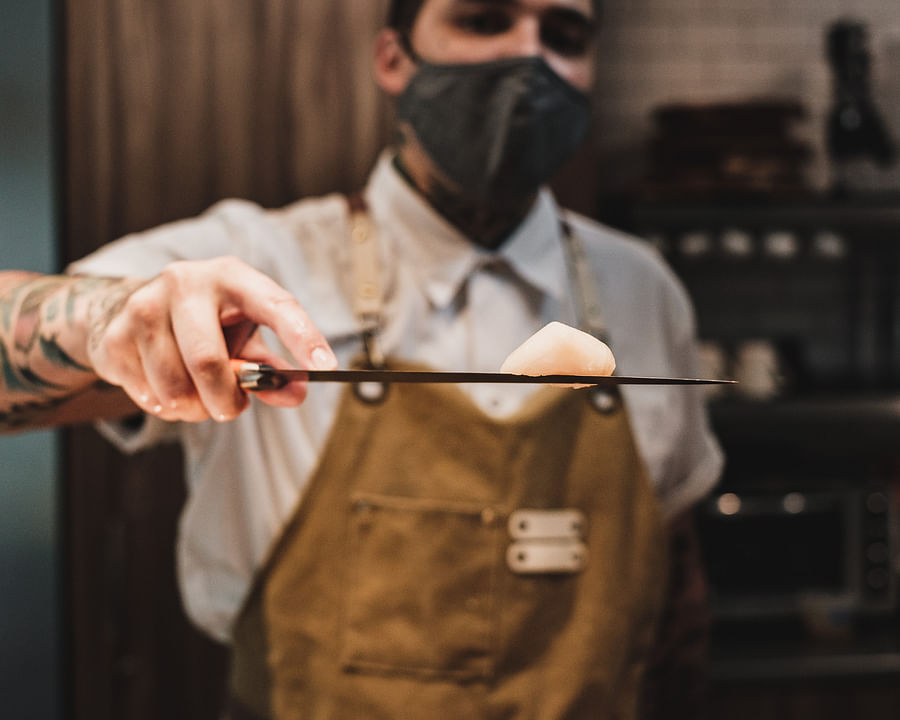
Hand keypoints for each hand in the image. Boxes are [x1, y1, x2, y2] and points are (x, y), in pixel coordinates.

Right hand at [85, 256, 336, 422]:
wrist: (132, 309)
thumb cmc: (206, 323)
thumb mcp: (243, 335)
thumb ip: (272, 368)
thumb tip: (296, 394)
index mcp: (231, 276)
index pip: (275, 304)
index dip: (303, 336)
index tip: (326, 367)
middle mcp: (186, 282)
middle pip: (207, 362)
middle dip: (226, 400)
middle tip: (233, 408)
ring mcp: (144, 306)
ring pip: (176, 389)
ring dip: (196, 409)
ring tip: (198, 396)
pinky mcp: (114, 336)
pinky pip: (149, 397)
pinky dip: (167, 408)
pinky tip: (167, 387)